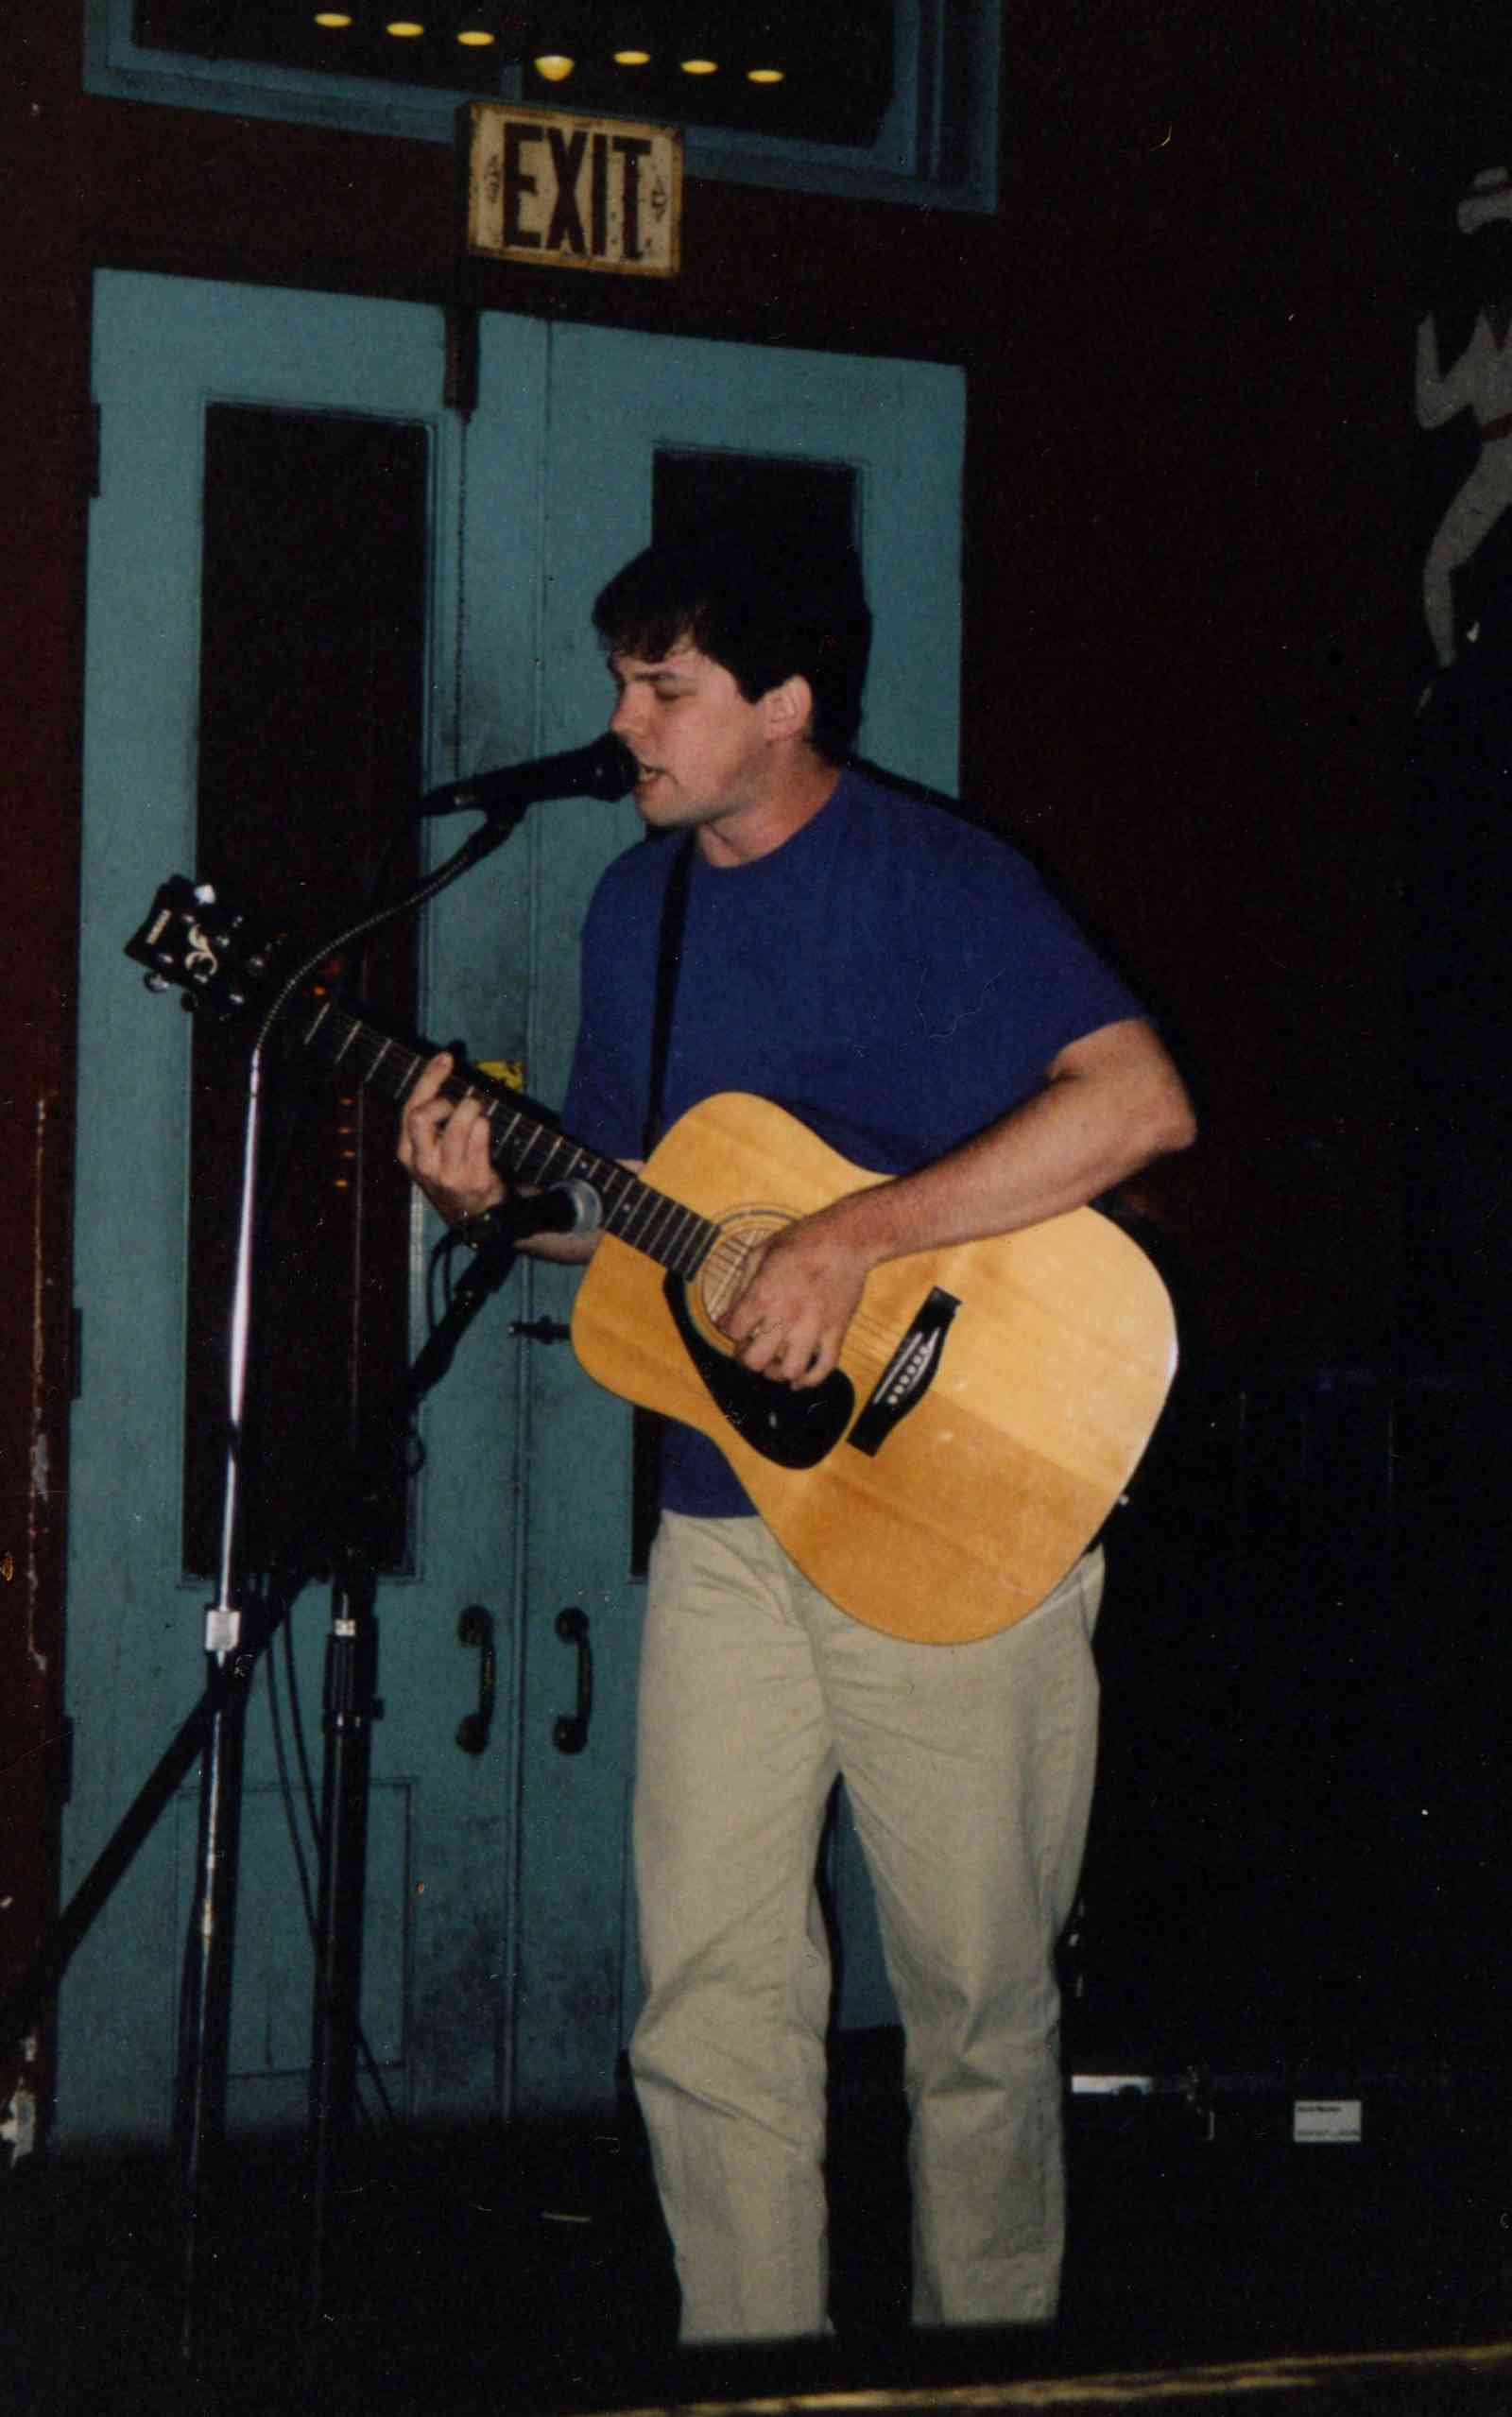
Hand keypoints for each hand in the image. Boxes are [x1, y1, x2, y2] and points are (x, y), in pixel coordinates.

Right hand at [396, 1051, 504, 1225]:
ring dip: (472, 1109)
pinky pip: (481, 1136)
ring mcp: (448, 1173)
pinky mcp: (473, 1178)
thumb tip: (443, 1063)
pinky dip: (485, 1125)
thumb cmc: (450, 1169)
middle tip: (458, 1104)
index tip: (446, 1057)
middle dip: (443, 1101)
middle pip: (422, 1116)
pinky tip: (484, 1128)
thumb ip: (430, 1115)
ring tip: (477, 1113)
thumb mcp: (427, 1148)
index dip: (429, 1078)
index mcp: (407, 1151)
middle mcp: (423, 1163)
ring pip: (458, 1124)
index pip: (411, 1108)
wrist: (471, 1213)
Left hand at [718, 1201, 871, 1389]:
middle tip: (751, 1350)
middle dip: (748, 1358)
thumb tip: (722, 1319)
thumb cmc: (803, 1240)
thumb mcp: (760, 1253)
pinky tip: (799, 1380)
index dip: (731, 1331)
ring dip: (777, 1373)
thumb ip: (739, 1288)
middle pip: (756, 1360)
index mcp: (764, 1294)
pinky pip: (824, 1367)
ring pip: (789, 1370)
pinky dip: (811, 1380)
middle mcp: (786, 1315)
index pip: (734, 1332)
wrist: (848, 1238)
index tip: (737, 1328)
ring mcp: (814, 1326)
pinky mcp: (836, 1331)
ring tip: (774, 1364)